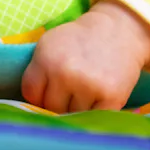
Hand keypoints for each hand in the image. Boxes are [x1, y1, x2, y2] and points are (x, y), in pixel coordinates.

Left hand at [21, 0, 149, 112]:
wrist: (118, 31)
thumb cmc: (79, 39)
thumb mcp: (49, 44)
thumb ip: (37, 71)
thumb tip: (33, 105)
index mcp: (46, 60)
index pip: (31, 94)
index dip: (38, 95)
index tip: (47, 91)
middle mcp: (65, 74)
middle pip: (51, 107)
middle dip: (57, 102)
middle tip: (69, 90)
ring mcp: (89, 87)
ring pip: (72, 115)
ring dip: (76, 108)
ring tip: (84, 90)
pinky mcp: (111, 98)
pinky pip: (94, 118)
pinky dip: (94, 112)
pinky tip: (96, 98)